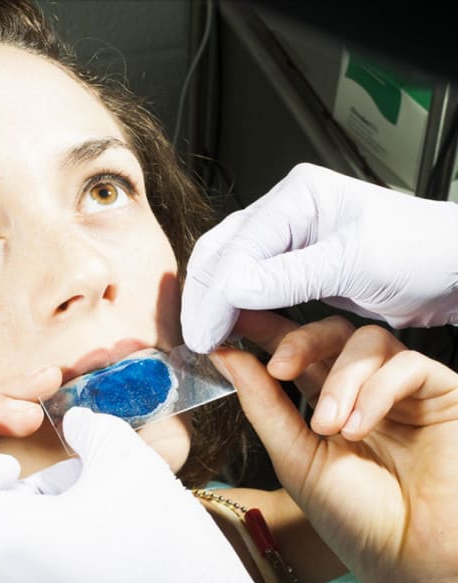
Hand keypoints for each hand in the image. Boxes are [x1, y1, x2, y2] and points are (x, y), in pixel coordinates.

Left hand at [0, 407, 307, 582]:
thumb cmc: (164, 550)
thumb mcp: (129, 464)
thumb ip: (91, 429)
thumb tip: (77, 421)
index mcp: (1, 542)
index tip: (15, 470)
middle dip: (24, 502)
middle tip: (82, 495)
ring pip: (4, 565)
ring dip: (39, 536)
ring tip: (97, 531)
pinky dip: (47, 576)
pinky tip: (101, 570)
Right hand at [181, 162, 457, 352]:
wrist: (452, 266)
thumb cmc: (421, 251)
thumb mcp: (355, 263)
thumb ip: (288, 276)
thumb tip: (230, 289)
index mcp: (298, 197)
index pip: (237, 248)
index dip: (215, 295)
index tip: (204, 334)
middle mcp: (286, 211)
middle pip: (222, 251)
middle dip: (205, 297)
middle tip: (196, 340)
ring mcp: (288, 237)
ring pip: (229, 267)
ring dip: (214, 303)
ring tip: (207, 338)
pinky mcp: (294, 264)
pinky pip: (250, 283)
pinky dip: (235, 307)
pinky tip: (228, 328)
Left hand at [213, 312, 457, 582]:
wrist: (408, 559)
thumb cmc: (354, 518)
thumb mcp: (294, 456)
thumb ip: (263, 403)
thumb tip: (225, 356)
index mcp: (327, 400)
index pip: (299, 350)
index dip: (269, 329)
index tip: (236, 316)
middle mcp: (365, 388)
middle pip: (333, 330)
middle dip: (300, 341)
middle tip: (278, 367)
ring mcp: (404, 390)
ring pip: (368, 341)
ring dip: (341, 380)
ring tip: (328, 426)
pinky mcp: (442, 394)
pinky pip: (409, 365)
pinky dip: (376, 391)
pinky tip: (359, 427)